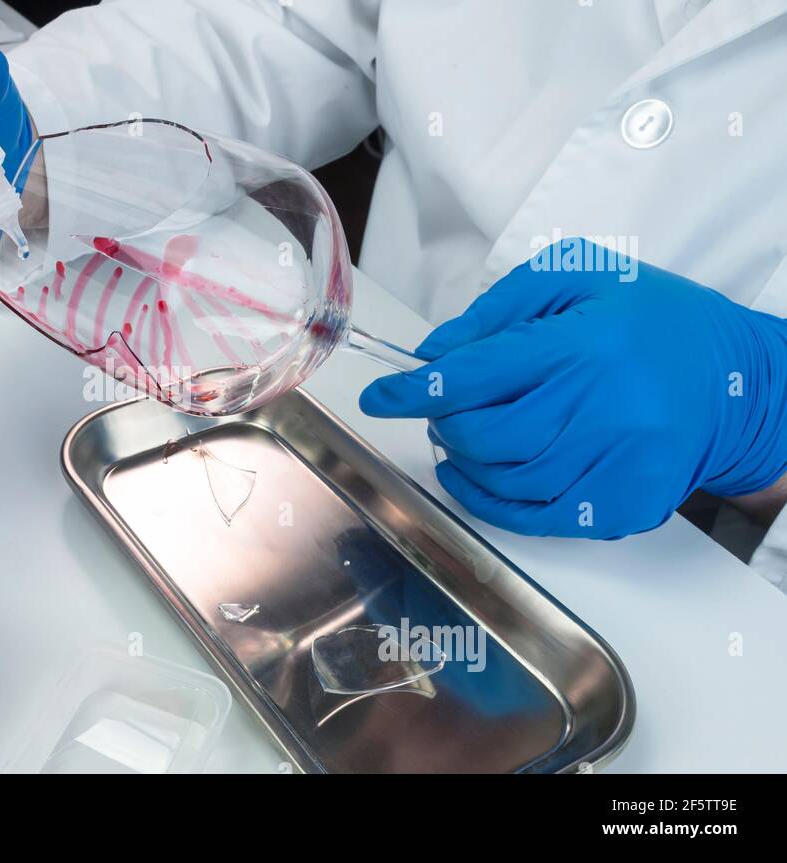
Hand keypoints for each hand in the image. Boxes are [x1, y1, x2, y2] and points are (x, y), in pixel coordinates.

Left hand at [360, 240, 786, 538]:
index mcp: (583, 345)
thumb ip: (500, 308)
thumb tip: (434, 353)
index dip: (413, 391)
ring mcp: (616, 464)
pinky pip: (536, 518)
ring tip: (466, 436)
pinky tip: (481, 478)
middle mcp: (601, 409)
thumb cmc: (652, 322)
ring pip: (503, 480)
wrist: (738, 381)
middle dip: (444, 423)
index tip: (381, 396)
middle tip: (442, 407)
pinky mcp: (625, 505)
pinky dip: (494, 502)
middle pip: (482, 435)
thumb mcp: (581, 278)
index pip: (474, 375)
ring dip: (465, 462)